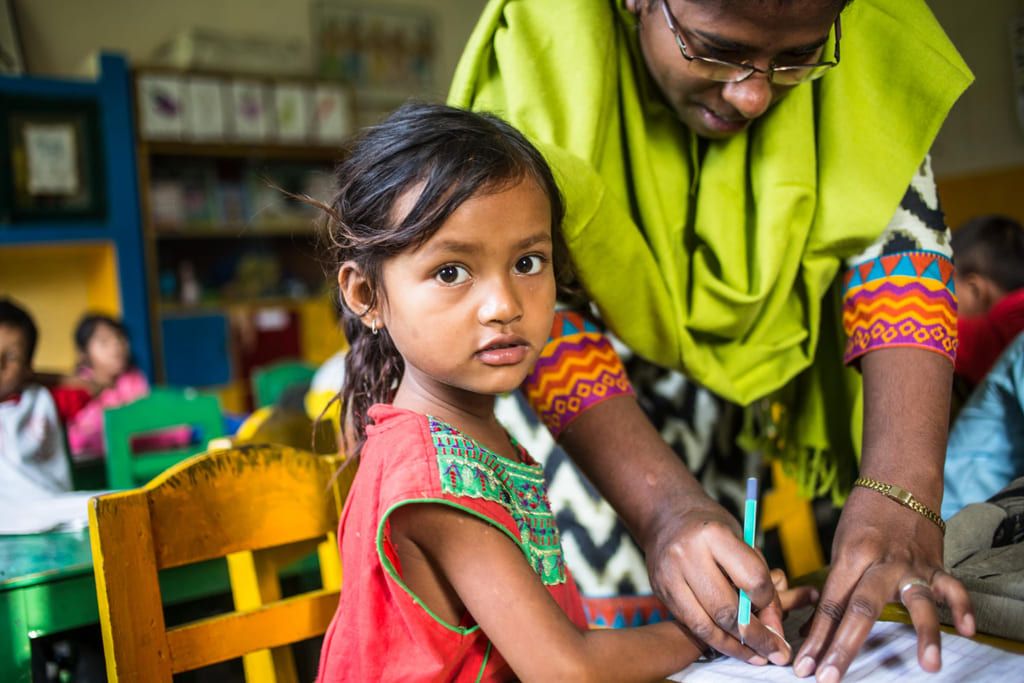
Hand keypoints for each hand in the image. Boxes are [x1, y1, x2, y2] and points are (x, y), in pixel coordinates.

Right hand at [645, 496, 792, 665]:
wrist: (665, 516)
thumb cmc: (711, 528)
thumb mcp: (740, 540)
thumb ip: (757, 578)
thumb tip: (773, 626)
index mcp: (713, 535)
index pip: (752, 580)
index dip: (770, 603)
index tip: (777, 614)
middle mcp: (687, 554)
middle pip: (727, 609)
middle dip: (757, 636)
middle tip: (777, 652)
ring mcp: (670, 575)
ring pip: (707, 625)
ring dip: (736, 646)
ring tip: (757, 656)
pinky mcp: (661, 591)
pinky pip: (692, 625)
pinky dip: (716, 640)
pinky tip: (734, 646)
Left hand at [793, 489, 973, 681]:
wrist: (899, 482)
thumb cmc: (863, 518)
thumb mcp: (840, 548)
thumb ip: (835, 588)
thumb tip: (818, 629)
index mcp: (850, 557)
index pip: (830, 605)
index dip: (816, 638)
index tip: (805, 666)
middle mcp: (880, 562)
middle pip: (861, 608)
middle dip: (844, 647)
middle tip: (831, 678)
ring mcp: (911, 564)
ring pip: (918, 600)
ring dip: (925, 633)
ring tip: (928, 665)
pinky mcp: (935, 564)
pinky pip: (952, 587)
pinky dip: (962, 607)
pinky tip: (967, 630)